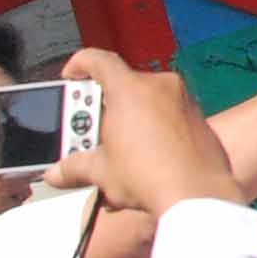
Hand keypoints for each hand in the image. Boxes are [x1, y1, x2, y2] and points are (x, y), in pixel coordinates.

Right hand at [46, 49, 244, 216]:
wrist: (197, 197)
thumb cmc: (148, 177)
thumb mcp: (100, 171)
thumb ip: (74, 167)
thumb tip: (57, 173)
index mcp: (130, 89)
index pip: (99, 60)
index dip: (79, 65)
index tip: (70, 77)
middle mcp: (160, 87)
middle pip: (122, 85)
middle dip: (102, 108)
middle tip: (86, 131)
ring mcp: (184, 101)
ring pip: (146, 103)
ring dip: (127, 122)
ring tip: (114, 154)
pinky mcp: (199, 119)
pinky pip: (168, 116)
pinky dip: (152, 130)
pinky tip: (143, 160)